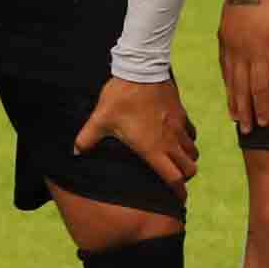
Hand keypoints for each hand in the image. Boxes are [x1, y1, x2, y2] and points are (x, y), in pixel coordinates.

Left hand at [73, 75, 198, 190]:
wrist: (141, 68)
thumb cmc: (121, 97)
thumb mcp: (101, 119)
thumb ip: (87, 138)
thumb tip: (75, 152)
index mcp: (153, 148)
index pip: (174, 178)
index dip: (178, 192)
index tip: (177, 198)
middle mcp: (170, 140)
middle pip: (190, 168)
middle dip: (184, 177)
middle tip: (175, 178)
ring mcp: (178, 126)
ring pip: (193, 151)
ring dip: (187, 158)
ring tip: (176, 159)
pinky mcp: (182, 112)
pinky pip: (192, 132)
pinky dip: (188, 139)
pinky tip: (177, 137)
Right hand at [215, 0, 268, 134]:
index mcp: (259, 52)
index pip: (260, 87)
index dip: (262, 107)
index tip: (264, 124)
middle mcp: (241, 52)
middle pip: (242, 88)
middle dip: (244, 111)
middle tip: (245, 131)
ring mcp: (230, 45)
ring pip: (230, 79)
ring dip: (232, 99)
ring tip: (234, 117)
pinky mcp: (223, 37)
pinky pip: (223, 65)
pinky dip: (226, 81)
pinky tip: (227, 88)